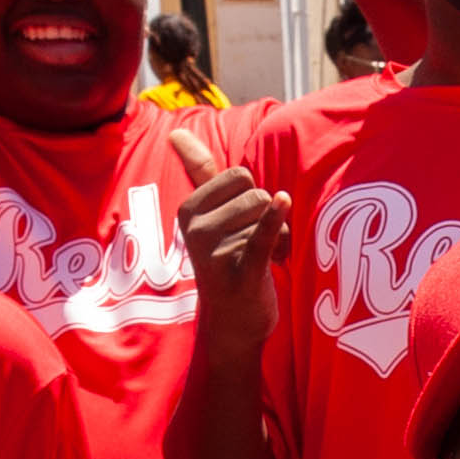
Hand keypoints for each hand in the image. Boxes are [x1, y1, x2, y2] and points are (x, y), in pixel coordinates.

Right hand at [169, 123, 281, 361]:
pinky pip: (262, 236)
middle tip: (256, 246)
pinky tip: (283, 203)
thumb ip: (196, 171)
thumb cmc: (226, 261)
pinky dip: (275, 220)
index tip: (243, 226)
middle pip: (255, 193)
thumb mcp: (207, 216)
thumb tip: (176, 131)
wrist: (233, 326)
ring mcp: (216, 252)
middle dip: (267, 216)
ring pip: (267, 213)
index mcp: (189, 210)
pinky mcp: (240, 272)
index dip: (253, 199)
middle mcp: (196, 229)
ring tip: (262, 260)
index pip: (239, 176)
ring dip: (278, 236)